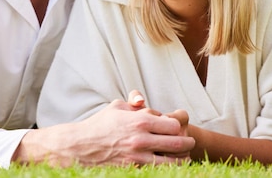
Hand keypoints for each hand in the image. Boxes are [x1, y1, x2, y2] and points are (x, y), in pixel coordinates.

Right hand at [16, 97, 194, 166]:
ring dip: (182, 158)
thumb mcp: (117, 107)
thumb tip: (144, 101)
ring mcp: (138, 156)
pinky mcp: (134, 168)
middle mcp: (141, 138)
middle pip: (178, 142)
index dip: (178, 125)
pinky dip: (168, 169)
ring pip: (173, 161)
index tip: (177, 127)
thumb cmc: (99, 125)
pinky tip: (170, 166)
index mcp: (140, 120)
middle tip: (190, 142)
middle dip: (187, 142)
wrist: (80, 147)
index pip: (174, 124)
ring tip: (185, 157)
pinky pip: (159, 171)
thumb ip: (134, 103)